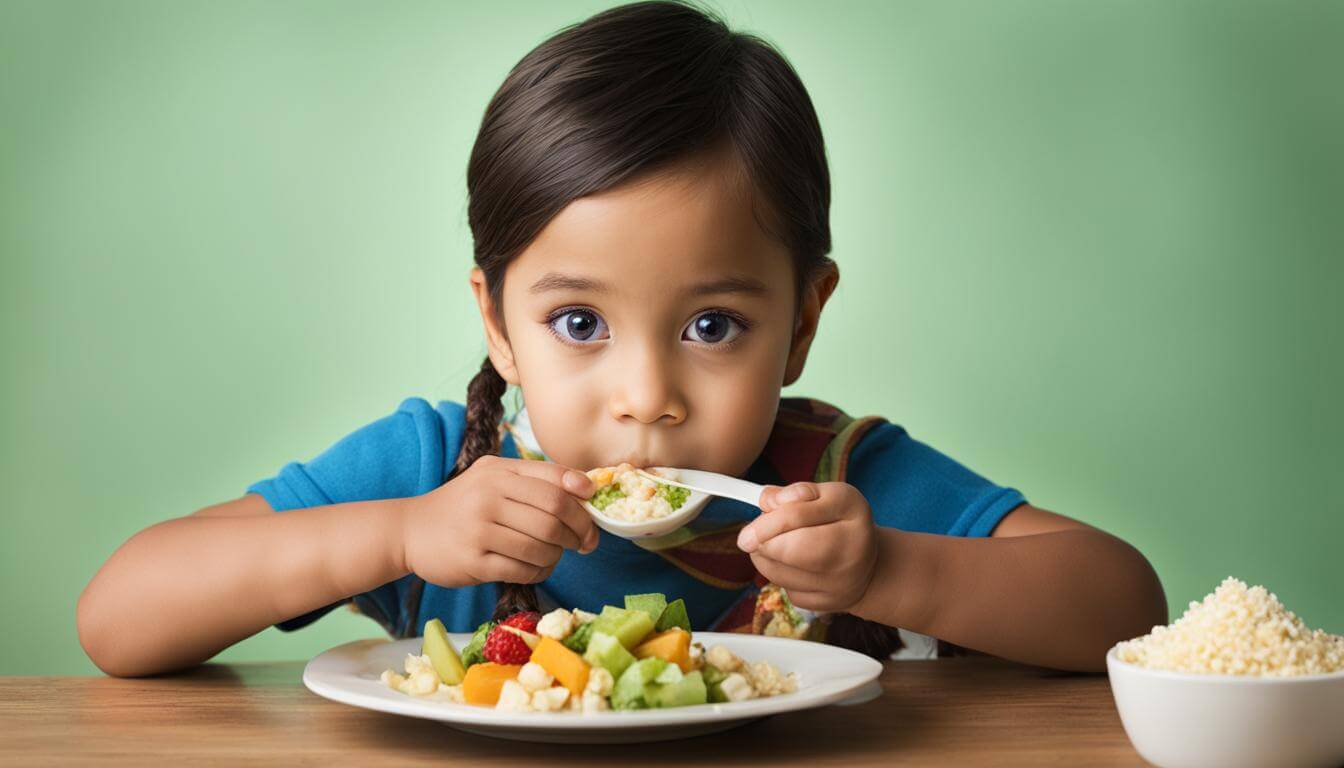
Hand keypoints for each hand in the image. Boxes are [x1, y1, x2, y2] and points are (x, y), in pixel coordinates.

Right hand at [399, 455, 598, 587]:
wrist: (411, 530)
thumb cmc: (464, 504)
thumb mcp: (493, 478)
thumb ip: (535, 479)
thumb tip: (586, 490)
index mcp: (499, 471)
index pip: (555, 481)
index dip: (583, 500)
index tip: (592, 513)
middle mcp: (489, 496)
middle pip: (554, 515)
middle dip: (578, 532)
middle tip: (583, 543)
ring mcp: (479, 530)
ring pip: (541, 546)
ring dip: (558, 555)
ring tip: (555, 555)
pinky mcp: (472, 562)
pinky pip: (522, 570)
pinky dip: (539, 571)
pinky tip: (537, 567)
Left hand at [736, 481, 877, 612]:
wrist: (867, 563)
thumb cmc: (839, 522)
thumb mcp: (823, 496)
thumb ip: (794, 493)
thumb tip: (767, 502)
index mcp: (851, 508)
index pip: (797, 517)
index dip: (764, 525)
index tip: (746, 533)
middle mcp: (854, 545)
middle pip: (790, 550)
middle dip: (762, 545)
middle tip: (752, 539)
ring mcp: (844, 580)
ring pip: (783, 575)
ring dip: (766, 560)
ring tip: (774, 548)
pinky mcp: (830, 603)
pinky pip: (790, 592)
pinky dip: (783, 579)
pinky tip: (793, 568)